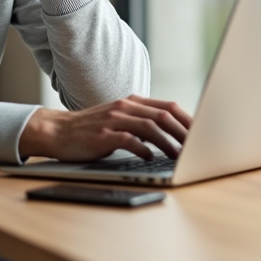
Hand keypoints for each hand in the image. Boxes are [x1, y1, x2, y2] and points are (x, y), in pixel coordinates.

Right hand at [19, 96, 192, 161]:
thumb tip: (172, 134)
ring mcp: (114, 120)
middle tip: (198, 147)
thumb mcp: (120, 118)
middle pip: (164, 115)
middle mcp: (126, 107)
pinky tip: (150, 157)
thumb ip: (142, 121)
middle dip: (184, 132)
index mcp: (133, 102)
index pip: (169, 107)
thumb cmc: (92, 129)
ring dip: (168, 143)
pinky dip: (143, 149)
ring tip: (180, 157)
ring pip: (150, 127)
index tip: (203, 134)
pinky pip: (128, 140)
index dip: (188, 120)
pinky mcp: (103, 135)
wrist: (58, 131)